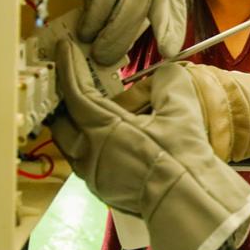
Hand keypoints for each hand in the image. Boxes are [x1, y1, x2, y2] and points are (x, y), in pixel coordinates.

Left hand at [50, 39, 249, 249]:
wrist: (187, 202)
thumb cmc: (182, 157)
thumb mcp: (180, 109)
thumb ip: (167, 81)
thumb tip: (163, 72)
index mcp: (104, 128)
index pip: (75, 91)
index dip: (68, 66)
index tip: (64, 48)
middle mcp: (89, 152)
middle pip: (62, 120)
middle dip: (66, 100)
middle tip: (76, 84)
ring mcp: (92, 174)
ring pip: (70, 144)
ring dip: (76, 126)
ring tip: (90, 113)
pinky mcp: (100, 190)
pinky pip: (84, 162)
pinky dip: (88, 146)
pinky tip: (107, 141)